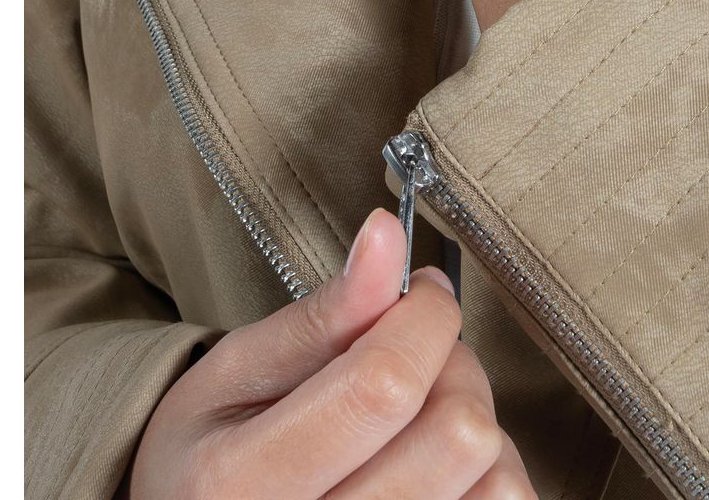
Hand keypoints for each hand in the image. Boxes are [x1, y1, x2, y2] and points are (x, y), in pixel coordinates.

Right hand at [126, 209, 535, 499]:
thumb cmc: (213, 451)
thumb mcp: (240, 370)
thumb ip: (324, 311)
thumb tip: (387, 234)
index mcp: (242, 485)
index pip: (383, 386)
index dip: (425, 316)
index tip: (423, 291)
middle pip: (456, 435)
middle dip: (453, 365)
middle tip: (417, 356)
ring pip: (495, 478)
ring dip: (473, 423)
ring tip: (421, 417)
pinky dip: (489, 473)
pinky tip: (439, 465)